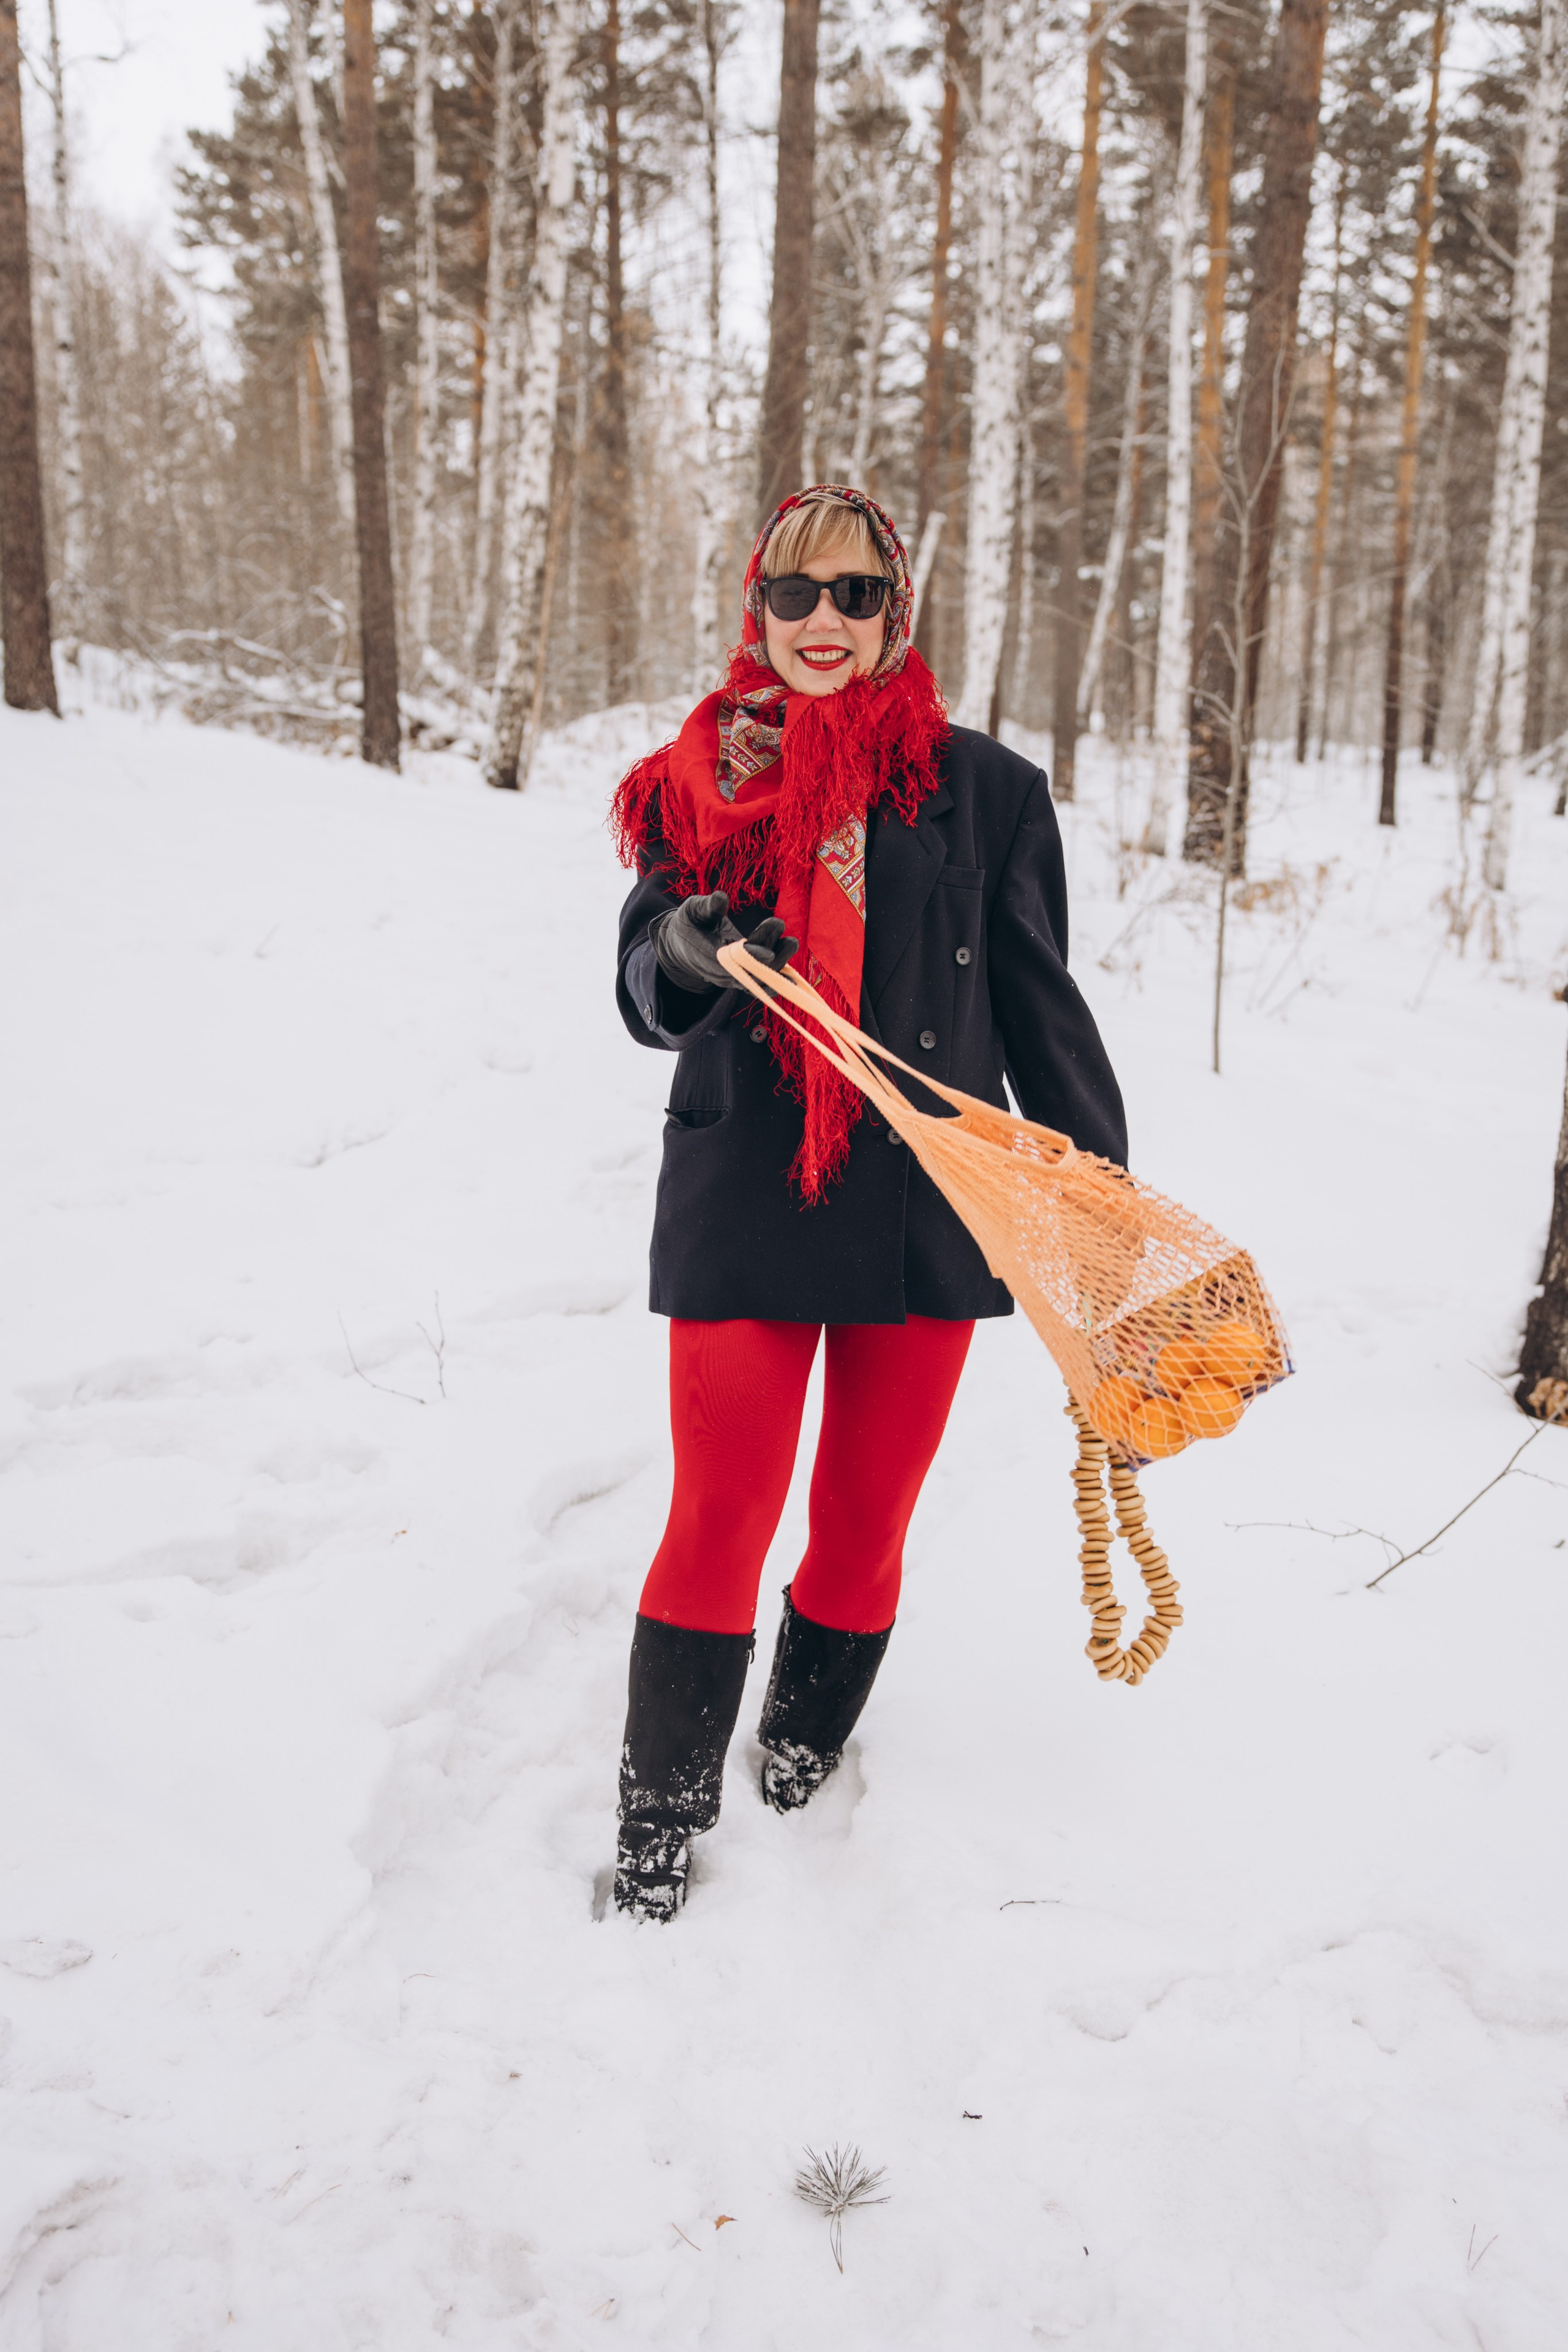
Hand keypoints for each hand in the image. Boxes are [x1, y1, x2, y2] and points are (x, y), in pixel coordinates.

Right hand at [651, 891, 797, 992]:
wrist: (682, 945)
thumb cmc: (689, 923)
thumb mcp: (692, 910)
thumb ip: (707, 907)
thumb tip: (720, 898)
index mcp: (706, 954)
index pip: (730, 961)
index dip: (750, 959)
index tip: (768, 952)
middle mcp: (721, 971)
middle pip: (749, 972)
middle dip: (771, 957)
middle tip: (787, 936)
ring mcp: (732, 977)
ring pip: (758, 979)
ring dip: (778, 964)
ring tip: (791, 943)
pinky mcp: (742, 976)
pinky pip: (760, 983)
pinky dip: (776, 979)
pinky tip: (793, 974)